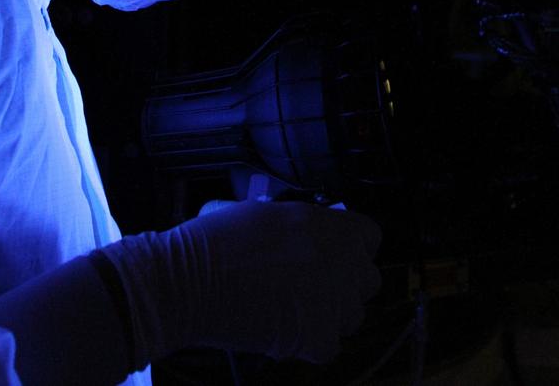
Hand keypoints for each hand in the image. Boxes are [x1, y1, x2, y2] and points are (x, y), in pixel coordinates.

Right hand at [101, 201, 382, 364]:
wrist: (189, 281)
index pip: (369, 237)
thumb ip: (300, 222)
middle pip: (367, 280)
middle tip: (311, 285)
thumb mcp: (265, 212)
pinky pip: (328, 346)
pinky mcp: (319, 340)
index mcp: (333, 227)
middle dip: (344, 283)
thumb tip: (308, 228)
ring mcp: (335, 304)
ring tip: (292, 309)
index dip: (349, 246)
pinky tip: (281, 329)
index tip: (332, 253)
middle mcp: (343, 264)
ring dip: (329, 314)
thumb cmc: (217, 242)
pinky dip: (308, 343)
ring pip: (351, 316)